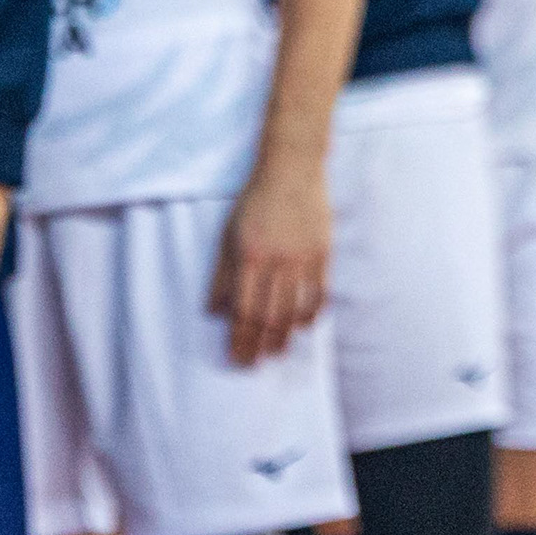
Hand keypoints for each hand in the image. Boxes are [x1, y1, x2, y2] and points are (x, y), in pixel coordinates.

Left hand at [212, 154, 333, 366]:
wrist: (291, 170)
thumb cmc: (254, 202)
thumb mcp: (228, 235)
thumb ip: (221, 275)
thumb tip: (212, 311)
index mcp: (249, 256)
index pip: (242, 310)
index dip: (239, 338)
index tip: (236, 357)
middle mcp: (276, 261)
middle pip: (268, 316)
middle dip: (258, 345)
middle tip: (252, 364)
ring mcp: (302, 259)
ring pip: (294, 310)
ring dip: (284, 337)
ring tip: (275, 353)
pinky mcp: (322, 254)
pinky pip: (319, 294)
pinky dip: (311, 315)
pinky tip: (303, 327)